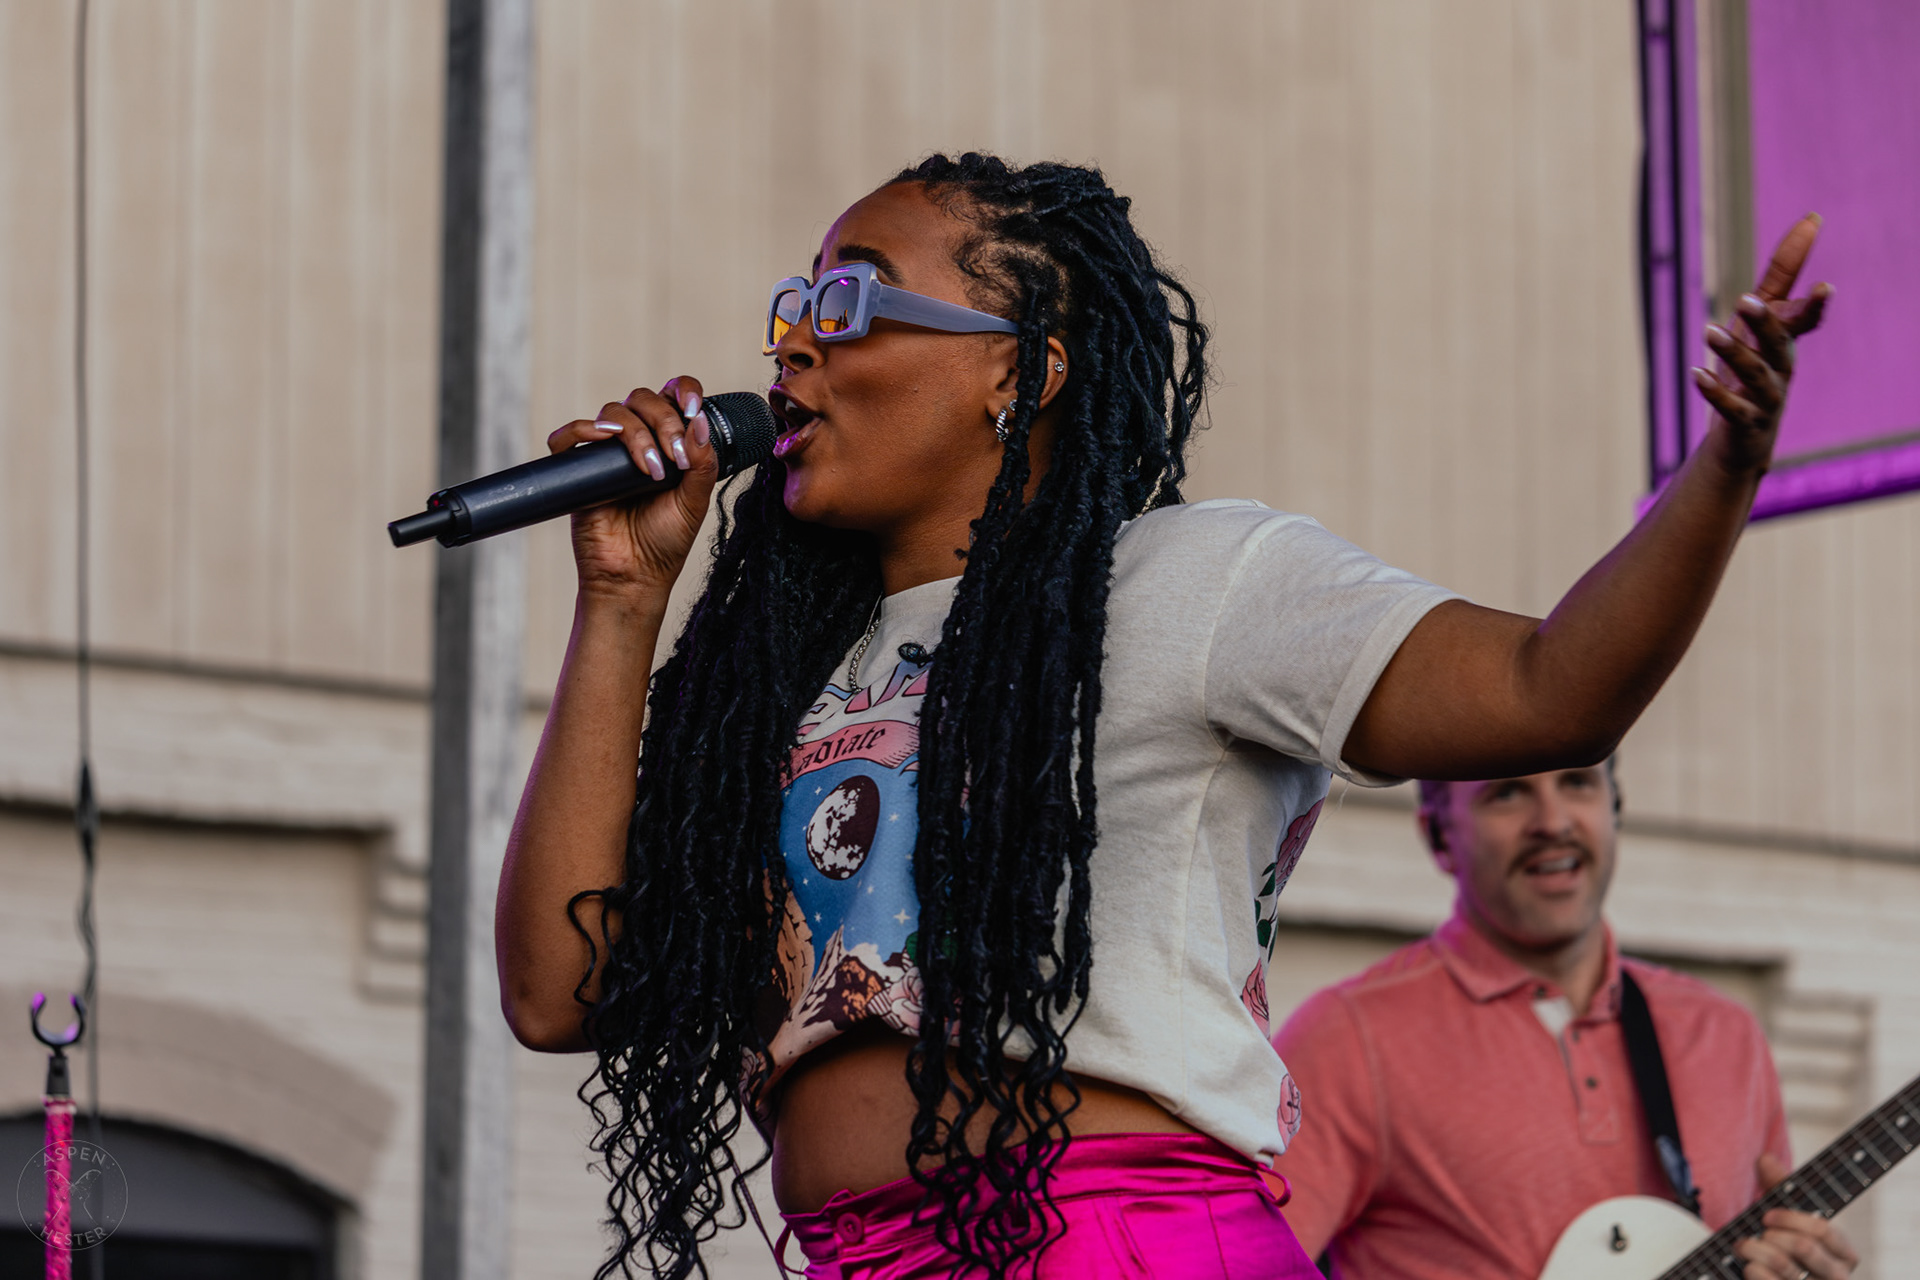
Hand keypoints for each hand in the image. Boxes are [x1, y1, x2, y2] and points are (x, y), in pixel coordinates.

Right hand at [547, 376, 718, 597]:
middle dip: (664, 422)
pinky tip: (602, 439)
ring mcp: (607, 452)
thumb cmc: (665, 541)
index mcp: (670, 441)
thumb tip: (700, 422)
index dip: (684, 390)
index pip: (674, 396)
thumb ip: (703, 464)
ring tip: (650, 470)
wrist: (634, 576)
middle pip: (644, 399)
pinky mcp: (578, 469)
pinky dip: (582, 429)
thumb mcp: (694, 502)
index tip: (693, 407)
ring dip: (635, 433)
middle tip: (675, 458)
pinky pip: (568, 435)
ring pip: (613, 411)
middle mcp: (639, 439)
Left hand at [1692, 214, 1832, 477]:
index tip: (1824, 287)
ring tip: (1709, 330)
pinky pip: (1732, 408)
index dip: (1814, 304)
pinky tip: (1695, 373)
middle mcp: (1783, 370)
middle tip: (1744, 300)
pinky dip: (1715, 392)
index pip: (1804, 319)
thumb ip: (1779, 280)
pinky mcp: (1745, 424)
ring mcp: (1767, 399)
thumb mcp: (1761, 326)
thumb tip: (1810, 222)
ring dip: (1733, 352)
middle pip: (1780, 344)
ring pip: (1756, 375)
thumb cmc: (1751, 372)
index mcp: (1786, 344)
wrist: (1743, 439)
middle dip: (1766, 323)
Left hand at [1735, 1153, 1858, 1279]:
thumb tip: (1765, 1158)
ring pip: (1784, 1265)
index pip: (1823, 1230)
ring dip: (1754, 1249)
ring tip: (1743, 1245)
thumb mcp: (1787, 1215)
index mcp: (1844, 1252)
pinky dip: (1754, 1271)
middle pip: (1804, 1246)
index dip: (1790, 1219)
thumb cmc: (1788, 1243)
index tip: (1766, 1216)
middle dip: (1772, 1234)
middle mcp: (1837, 1276)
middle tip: (1758, 1233)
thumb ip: (1780, 1187)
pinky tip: (1748, 1266)